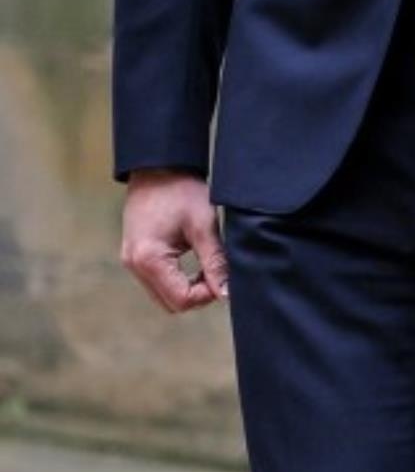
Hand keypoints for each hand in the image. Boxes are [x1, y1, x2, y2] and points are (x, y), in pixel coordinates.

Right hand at [121, 170, 227, 314]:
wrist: (158, 167)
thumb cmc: (181, 191)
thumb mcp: (204, 227)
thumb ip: (215, 263)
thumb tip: (227, 294)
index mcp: (149, 259)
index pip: (182, 300)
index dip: (207, 294)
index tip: (222, 275)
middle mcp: (134, 265)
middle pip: (171, 304)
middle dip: (198, 294)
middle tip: (215, 271)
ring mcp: (131, 262)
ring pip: (164, 296)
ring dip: (187, 288)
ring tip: (205, 264)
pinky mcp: (134, 256)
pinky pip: (157, 282)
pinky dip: (176, 280)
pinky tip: (192, 262)